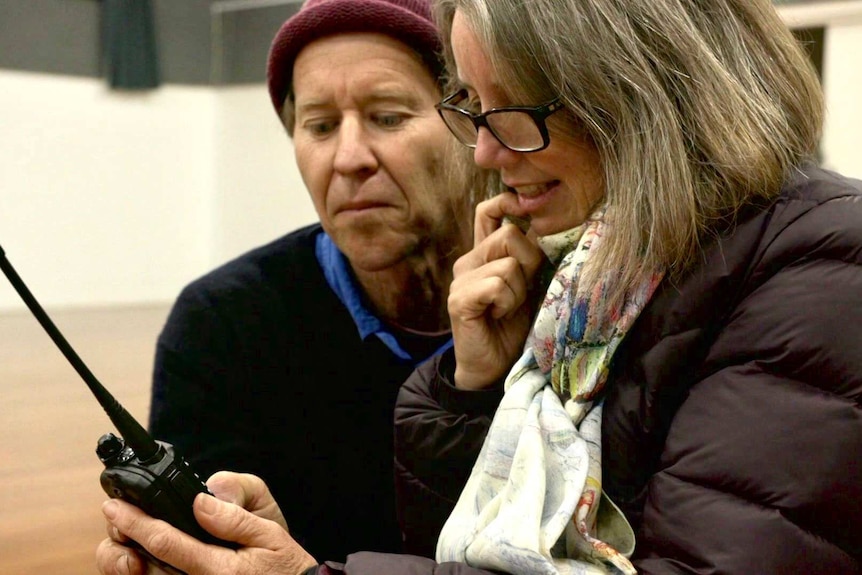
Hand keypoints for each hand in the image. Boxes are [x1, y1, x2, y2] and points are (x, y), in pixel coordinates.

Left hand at [95, 472, 316, 574]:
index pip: (164, 542)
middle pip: (140, 570)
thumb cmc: (283, 569)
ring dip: (125, 564)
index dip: (134, 523)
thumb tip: (200, 501)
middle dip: (119, 546)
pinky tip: (143, 562)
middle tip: (116, 524)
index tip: (113, 506)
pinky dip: (145, 574)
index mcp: (217, 570)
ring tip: (127, 543)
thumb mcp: (270, 536)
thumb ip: (234, 519)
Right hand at [449, 193, 544, 389]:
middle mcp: (469, 261)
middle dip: (529, 262)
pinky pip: (497, 285)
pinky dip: (507, 303)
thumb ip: (530, 257)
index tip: (526, 211)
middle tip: (522, 292)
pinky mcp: (459, 299)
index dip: (507, 202)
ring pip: (508, 264)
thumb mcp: (529, 285)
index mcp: (484, 254)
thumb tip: (548, 226)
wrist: (493, 366)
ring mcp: (461, 279)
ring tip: (508, 309)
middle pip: (509, 234)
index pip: (488, 210)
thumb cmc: (513, 327)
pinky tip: (498, 316)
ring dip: (519, 291)